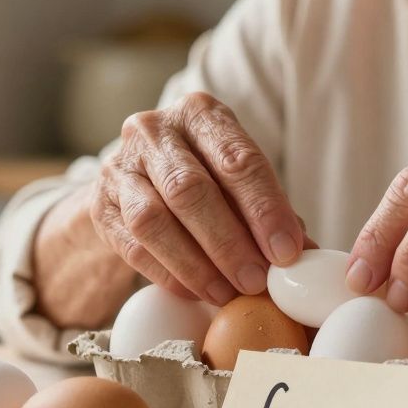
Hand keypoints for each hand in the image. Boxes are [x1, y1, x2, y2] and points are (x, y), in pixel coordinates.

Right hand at [91, 92, 305, 305]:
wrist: (136, 182)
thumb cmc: (204, 178)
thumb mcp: (237, 181)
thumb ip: (270, 212)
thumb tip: (307, 256)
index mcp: (199, 113)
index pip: (237, 159)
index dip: (264, 209)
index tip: (287, 252)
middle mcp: (153, 130)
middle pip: (191, 189)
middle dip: (228, 242)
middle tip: (257, 281)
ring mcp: (119, 167)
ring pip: (154, 220)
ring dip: (196, 264)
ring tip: (227, 294)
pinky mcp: (100, 206)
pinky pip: (133, 246)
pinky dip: (168, 274)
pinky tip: (196, 293)